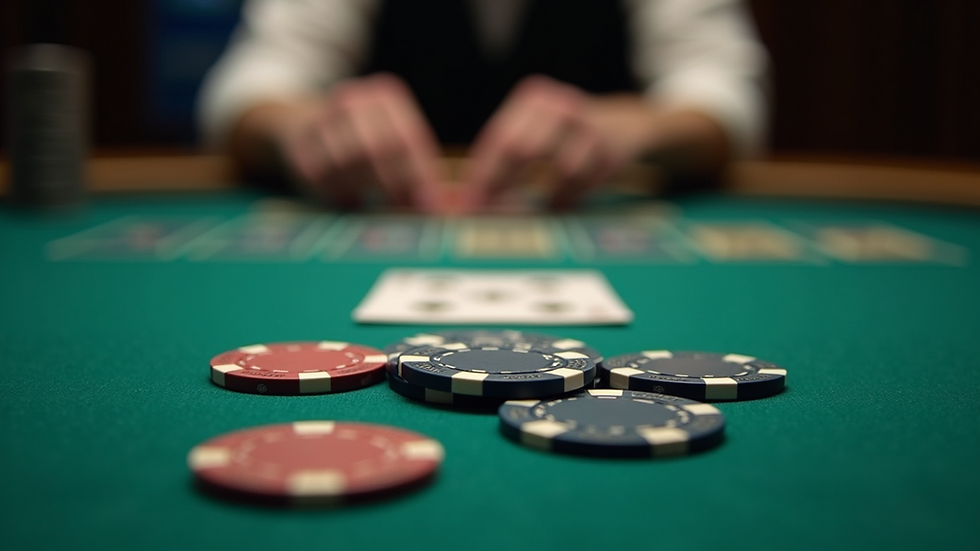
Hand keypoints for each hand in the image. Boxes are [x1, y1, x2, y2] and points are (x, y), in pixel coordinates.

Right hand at [242, 73, 446, 210]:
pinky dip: (339, 194)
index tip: (430, 207)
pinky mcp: (298, 144)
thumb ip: (420, 174)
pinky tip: (349, 200)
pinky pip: (322, 176)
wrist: (299, 124)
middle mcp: (352, 100)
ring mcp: (321, 118)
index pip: (407, 139)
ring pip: (349, 162)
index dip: (420, 177)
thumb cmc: (363, 141)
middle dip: (395, 185)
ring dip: (364, 190)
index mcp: (385, 97)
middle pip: (379, 148)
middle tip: (403, 211)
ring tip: (374, 204)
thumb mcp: (394, 145)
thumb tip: (441, 210)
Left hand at [459, 75, 729, 211]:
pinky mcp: (614, 147)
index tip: (466, 206)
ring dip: (544, 199)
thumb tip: (466, 204)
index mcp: (532, 100)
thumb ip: (503, 163)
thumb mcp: (537, 134)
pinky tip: (560, 205)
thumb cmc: (567, 135)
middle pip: (521, 148)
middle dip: (501, 187)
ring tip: (527, 216)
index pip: (499, 139)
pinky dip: (569, 198)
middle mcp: (559, 106)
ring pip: (560, 169)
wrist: (629, 123)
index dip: (481, 175)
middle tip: (487, 217)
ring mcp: (590, 124)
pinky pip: (586, 182)